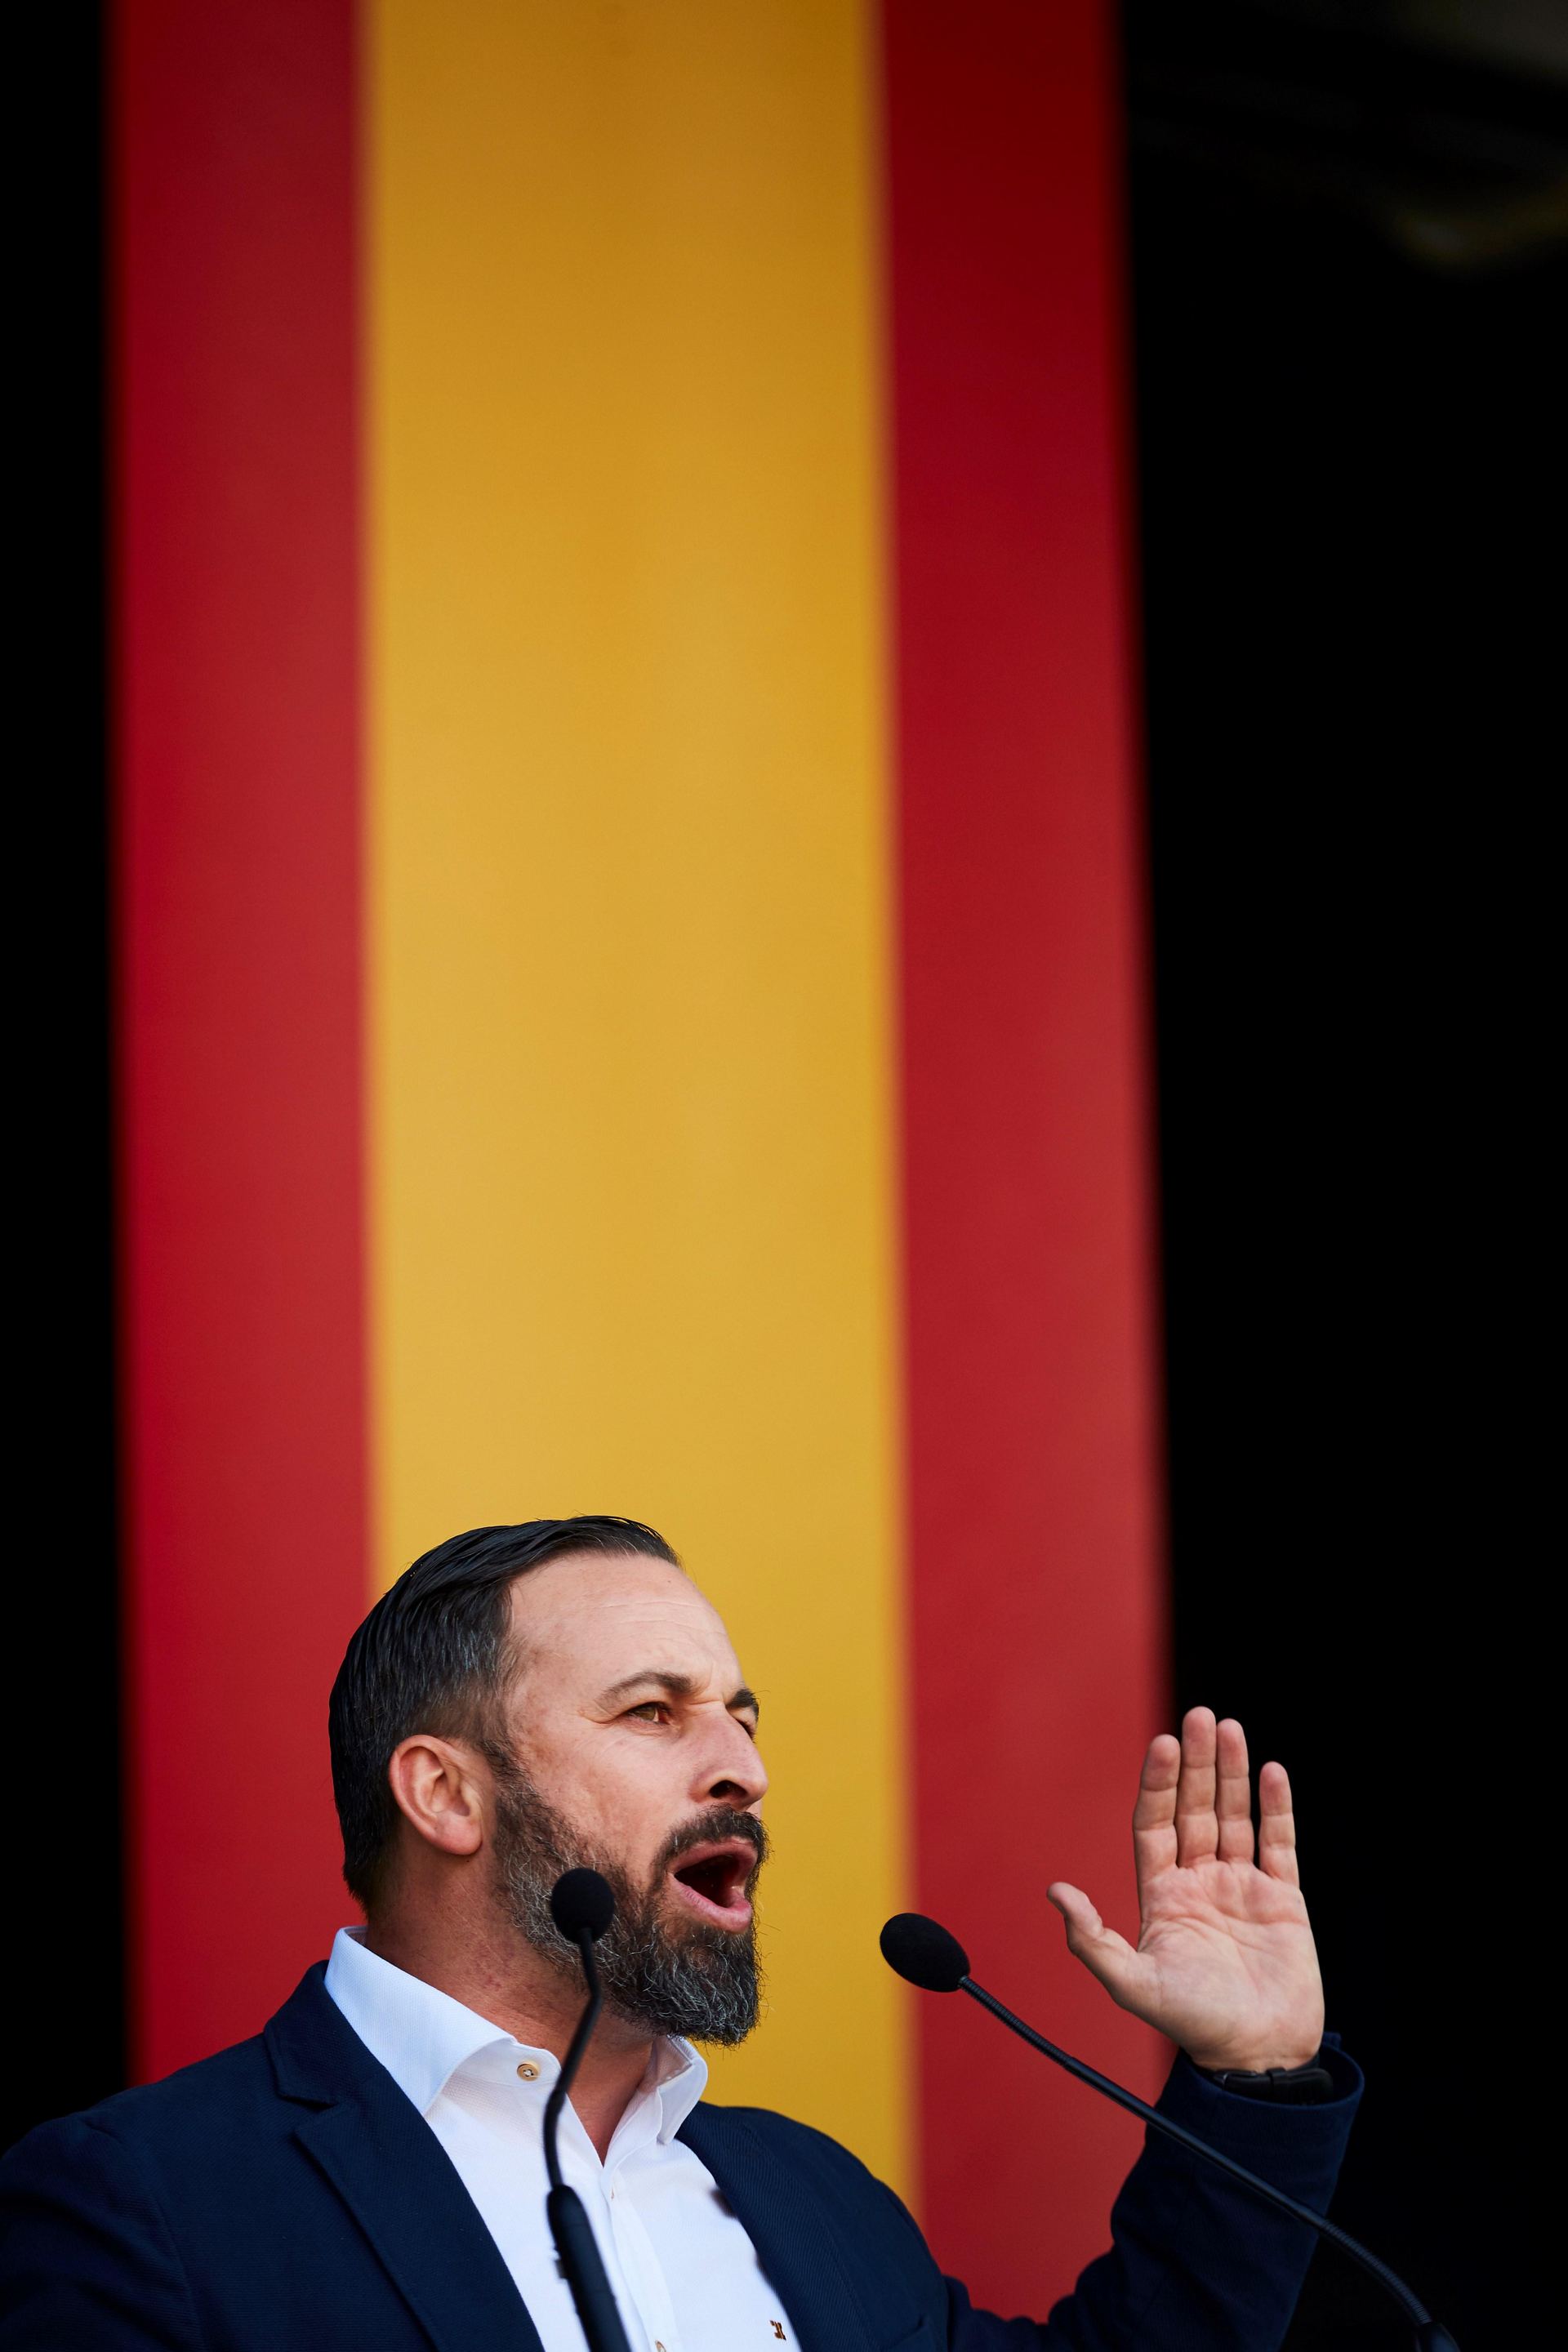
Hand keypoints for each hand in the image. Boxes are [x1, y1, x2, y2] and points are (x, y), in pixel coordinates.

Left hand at [1047, 1707, 1324, 2071]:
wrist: (1256, 2059)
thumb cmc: (1192, 2025)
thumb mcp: (1132, 1984)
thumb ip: (1092, 1940)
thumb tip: (1055, 1891)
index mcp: (1162, 1894)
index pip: (1154, 1823)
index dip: (1158, 1783)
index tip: (1163, 1744)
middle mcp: (1199, 1881)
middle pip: (1194, 1808)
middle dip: (1197, 1764)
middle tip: (1199, 1716)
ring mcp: (1242, 1887)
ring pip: (1235, 1816)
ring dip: (1233, 1773)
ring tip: (1230, 1727)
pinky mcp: (1284, 1901)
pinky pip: (1279, 1843)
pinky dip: (1276, 1808)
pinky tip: (1271, 1771)